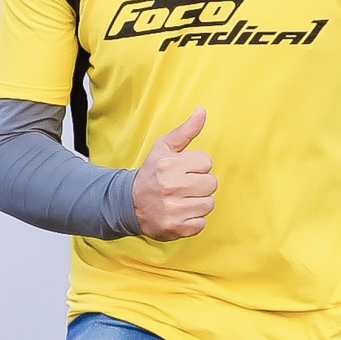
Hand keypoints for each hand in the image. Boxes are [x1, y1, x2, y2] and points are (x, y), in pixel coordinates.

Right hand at [132, 106, 216, 239]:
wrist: (129, 204)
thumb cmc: (151, 173)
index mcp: (170, 165)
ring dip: (197, 202)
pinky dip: (193, 220)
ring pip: (209, 203)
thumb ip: (185, 131)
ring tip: (181, 200)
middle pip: (211, 183)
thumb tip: (202, 111)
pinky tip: (180, 213)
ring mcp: (174, 210)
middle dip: (199, 184)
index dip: (196, 166)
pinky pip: (202, 223)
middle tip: (183, 186)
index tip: (183, 171)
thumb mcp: (163, 148)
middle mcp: (172, 187)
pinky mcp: (177, 228)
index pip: (206, 162)